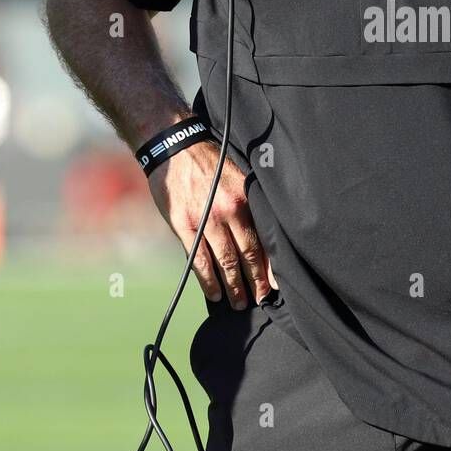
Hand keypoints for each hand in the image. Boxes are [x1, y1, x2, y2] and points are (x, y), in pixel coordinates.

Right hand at [148, 141, 278, 309]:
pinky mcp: (183, 226)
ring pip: (225, 262)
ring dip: (233, 287)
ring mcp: (205, 221)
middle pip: (247, 255)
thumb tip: (257, 235)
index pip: (262, 240)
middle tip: (262, 300)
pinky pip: (199, 260)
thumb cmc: (209, 161)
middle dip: (256, 281)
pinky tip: (214, 294)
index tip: (276, 284)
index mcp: (244, 200)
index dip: (269, 266)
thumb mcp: (236, 177)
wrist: (174, 147)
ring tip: (240, 303)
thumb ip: (245, 205)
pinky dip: (208, 280)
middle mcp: (228, 212)